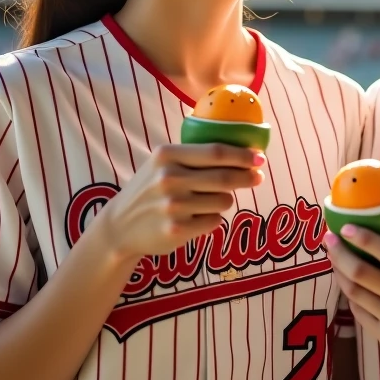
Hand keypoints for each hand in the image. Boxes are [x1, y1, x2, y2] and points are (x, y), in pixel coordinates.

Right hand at [98, 143, 265, 263]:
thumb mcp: (162, 162)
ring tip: (206, 200)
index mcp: (166, 155)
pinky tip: (194, 218)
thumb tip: (243, 149)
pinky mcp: (177, 230)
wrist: (120, 226)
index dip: (243, 155)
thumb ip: (194, 154)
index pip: (216, 152)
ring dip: (224, 200)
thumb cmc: (151, 188)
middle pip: (225, 178)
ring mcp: (173, 206)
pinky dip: (211, 218)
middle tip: (258, 177)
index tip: (260, 157)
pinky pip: (214, 221)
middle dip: (247, 177)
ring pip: (223, 201)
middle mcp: (168, 179)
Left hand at [324, 225, 379, 376]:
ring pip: (355, 293)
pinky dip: (351, 297)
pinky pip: (360, 313)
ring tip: (335, 260)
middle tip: (329, 240)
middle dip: (340, 253)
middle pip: (362, 273)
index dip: (365, 238)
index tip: (347, 227)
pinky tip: (348, 286)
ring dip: (340, 273)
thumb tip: (374, 245)